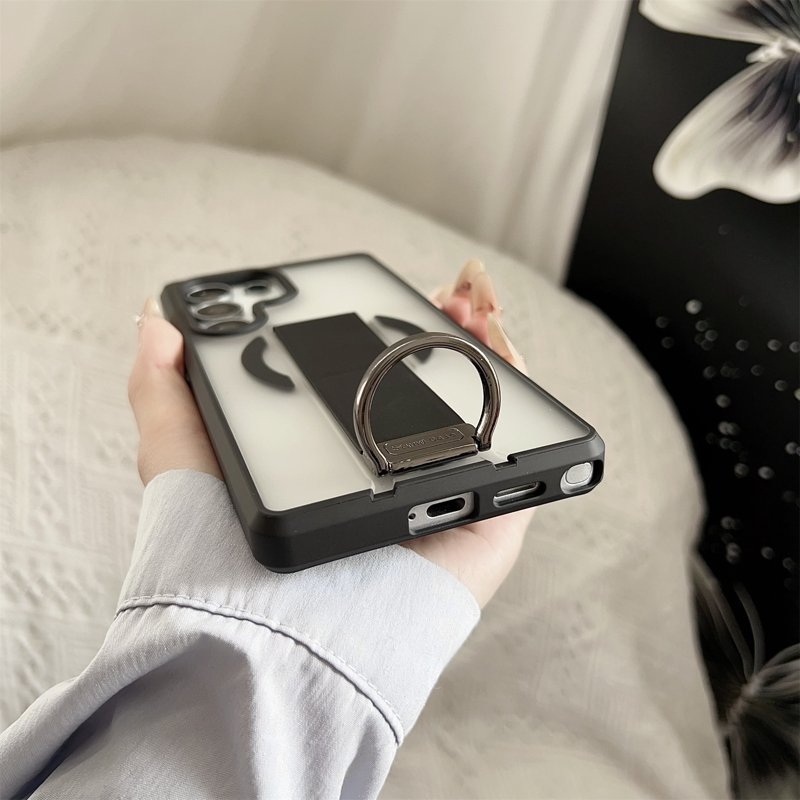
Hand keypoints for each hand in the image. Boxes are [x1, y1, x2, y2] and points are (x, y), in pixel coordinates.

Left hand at [128, 260, 532, 607]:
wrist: (268, 629)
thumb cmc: (218, 550)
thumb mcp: (181, 452)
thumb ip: (166, 384)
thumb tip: (154, 319)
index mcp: (336, 461)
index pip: (374, 385)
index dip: (392, 335)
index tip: (392, 292)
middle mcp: (391, 477)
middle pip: (436, 394)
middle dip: (446, 336)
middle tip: (443, 296)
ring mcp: (440, 498)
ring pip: (483, 414)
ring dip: (486, 350)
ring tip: (472, 307)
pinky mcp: (485, 526)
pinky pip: (520, 453)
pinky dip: (521, 394)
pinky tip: (504, 347)